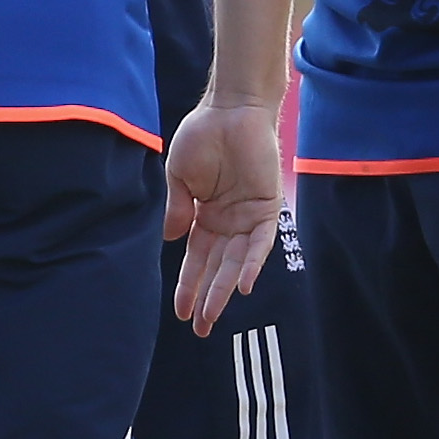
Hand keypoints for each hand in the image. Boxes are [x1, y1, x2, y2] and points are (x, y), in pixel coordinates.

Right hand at [162, 99, 282, 332]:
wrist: (230, 109)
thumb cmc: (203, 135)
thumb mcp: (180, 176)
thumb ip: (177, 207)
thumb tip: (170, 239)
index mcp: (205, 217)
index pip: (196, 259)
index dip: (188, 285)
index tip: (180, 312)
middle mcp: (228, 223)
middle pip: (217, 268)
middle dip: (207, 298)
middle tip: (200, 328)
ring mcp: (248, 217)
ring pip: (238, 262)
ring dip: (225, 289)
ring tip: (212, 315)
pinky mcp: (267, 207)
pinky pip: (262, 242)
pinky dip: (254, 263)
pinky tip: (245, 286)